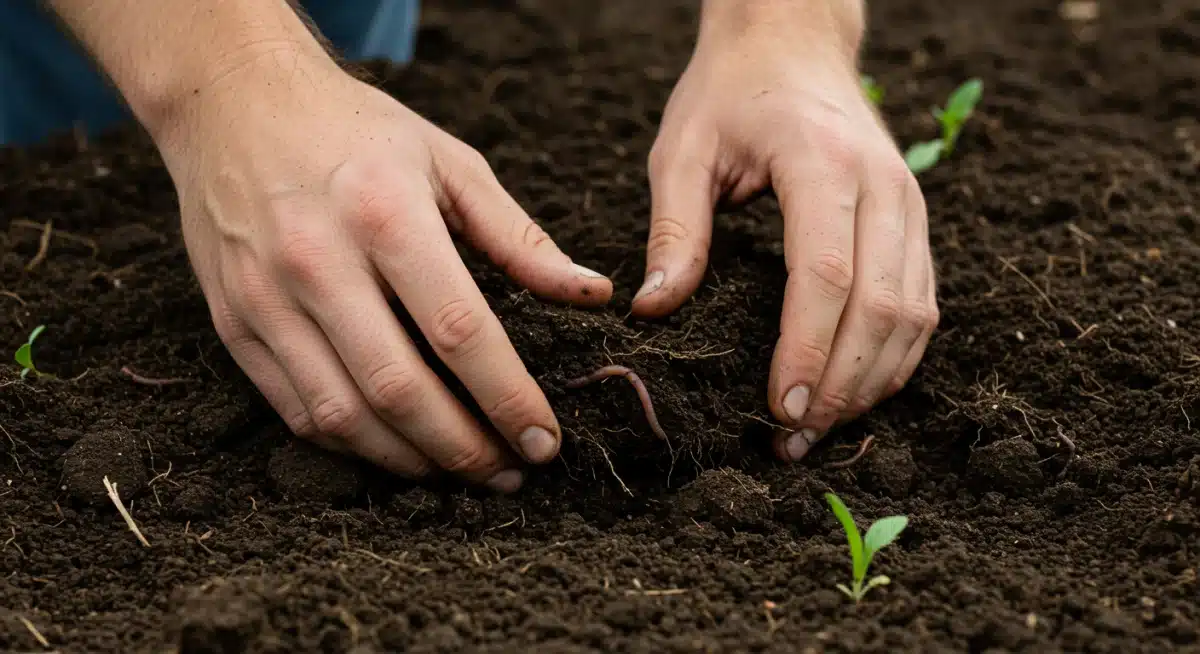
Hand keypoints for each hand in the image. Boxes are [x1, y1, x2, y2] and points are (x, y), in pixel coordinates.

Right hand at [155, 52, 611, 491]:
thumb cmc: (358, 132)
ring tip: (460, 472)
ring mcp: (265, 298)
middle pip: (399, 389)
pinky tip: (397, 449)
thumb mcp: (450, 163)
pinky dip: (352, 444)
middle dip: (464, 449)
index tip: (545, 439)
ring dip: (410, 461)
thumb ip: (520, 238)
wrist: (232, 101)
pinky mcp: (233, 322)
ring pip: (342, 415)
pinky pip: (294, 409)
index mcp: (384, 213)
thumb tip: (591, 295)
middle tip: (509, 473)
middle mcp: (317, 261)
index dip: (508, 398)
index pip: (459, 331)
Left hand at [632, 5, 938, 461]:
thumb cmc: (730, 93)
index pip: (826, 275)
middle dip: (841, 385)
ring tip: (820, 429)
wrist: (795, 40)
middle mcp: (882, 184)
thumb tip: (656, 310)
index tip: (779, 409)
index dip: (807, 350)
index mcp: (819, 163)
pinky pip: (923, 302)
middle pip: (881, 306)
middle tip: (793, 440)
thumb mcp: (682, 149)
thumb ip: (674, 230)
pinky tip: (854, 390)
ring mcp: (909, 203)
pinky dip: (895, 357)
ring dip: (872, 382)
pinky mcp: (916, 220)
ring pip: (914, 314)